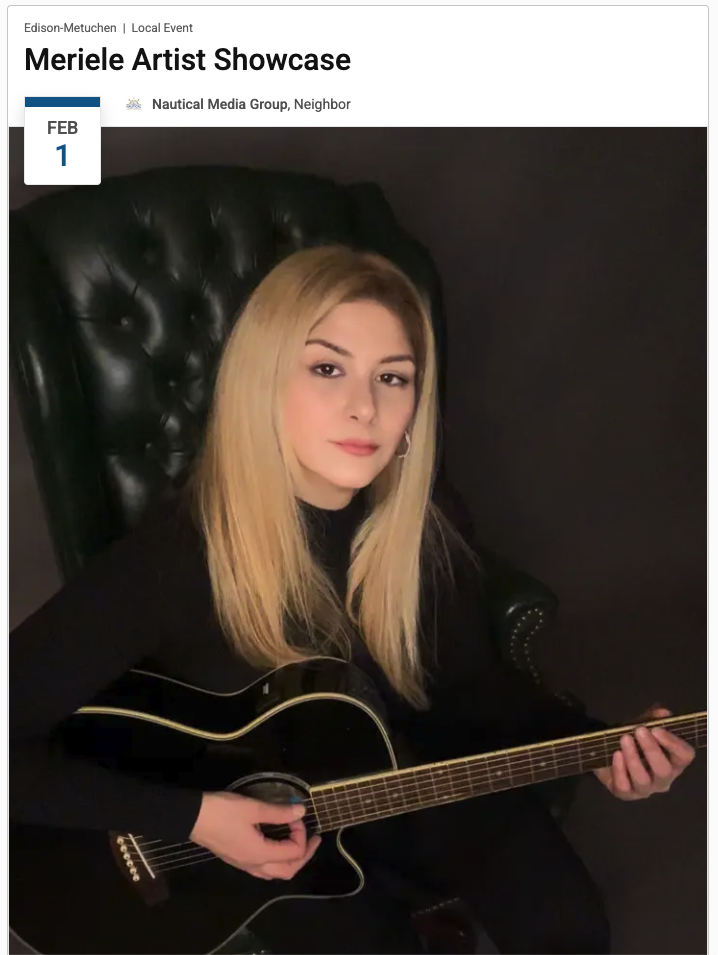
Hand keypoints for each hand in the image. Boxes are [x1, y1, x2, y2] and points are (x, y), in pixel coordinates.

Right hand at [190, 791, 320, 879]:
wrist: (193, 818)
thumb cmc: (224, 812)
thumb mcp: (253, 808)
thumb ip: (279, 812)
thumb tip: (302, 810)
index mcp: (260, 854)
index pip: (293, 853)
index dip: (301, 834)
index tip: (296, 815)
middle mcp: (254, 865)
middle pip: (288, 871)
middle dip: (305, 855)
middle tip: (313, 838)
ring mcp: (244, 865)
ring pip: (275, 873)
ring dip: (291, 860)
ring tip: (299, 843)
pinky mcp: (237, 860)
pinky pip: (264, 869)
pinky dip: (277, 860)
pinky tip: (277, 845)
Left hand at [593, 704, 695, 799]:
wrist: (607, 752)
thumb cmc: (632, 740)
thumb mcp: (641, 725)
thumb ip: (651, 719)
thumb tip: (663, 713)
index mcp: (673, 762)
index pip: (685, 756)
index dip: (674, 744)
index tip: (657, 729)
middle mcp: (662, 779)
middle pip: (664, 771)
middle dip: (652, 750)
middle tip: (639, 730)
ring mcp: (644, 789)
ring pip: (643, 780)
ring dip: (633, 757)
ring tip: (624, 738)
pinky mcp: (625, 794)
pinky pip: (624, 786)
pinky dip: (619, 769)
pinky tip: (616, 754)